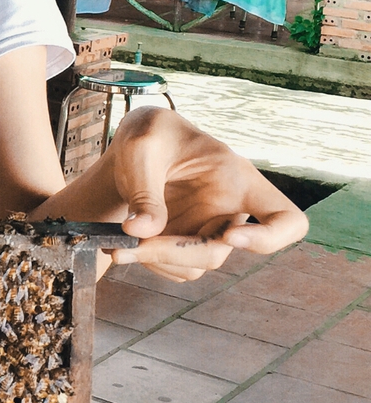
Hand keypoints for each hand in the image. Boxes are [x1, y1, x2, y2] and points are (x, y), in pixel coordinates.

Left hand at [92, 107, 307, 279]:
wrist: (134, 146)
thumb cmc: (149, 134)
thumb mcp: (141, 146)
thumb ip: (144, 189)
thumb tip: (140, 232)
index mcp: (237, 179)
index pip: (286, 219)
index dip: (269, 238)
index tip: (230, 237)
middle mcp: (229, 211)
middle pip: (219, 253)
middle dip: (171, 253)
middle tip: (125, 246)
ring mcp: (208, 231)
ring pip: (192, 267)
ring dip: (153, 260)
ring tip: (115, 241)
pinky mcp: (185, 244)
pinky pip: (173, 268)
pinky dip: (147, 261)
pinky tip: (125, 241)